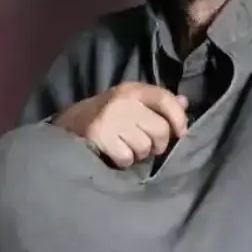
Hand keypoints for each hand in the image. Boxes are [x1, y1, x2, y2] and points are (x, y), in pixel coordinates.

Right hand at [50, 82, 188, 168]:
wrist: (66, 125)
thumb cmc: (105, 115)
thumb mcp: (130, 103)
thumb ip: (156, 104)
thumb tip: (185, 103)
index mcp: (132, 89)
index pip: (165, 98)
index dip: (178, 117)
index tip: (181, 133)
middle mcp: (123, 101)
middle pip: (160, 129)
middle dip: (157, 144)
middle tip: (146, 146)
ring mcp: (110, 118)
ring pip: (144, 147)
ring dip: (138, 154)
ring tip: (126, 148)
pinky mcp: (99, 136)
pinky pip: (126, 158)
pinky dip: (123, 161)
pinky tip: (113, 154)